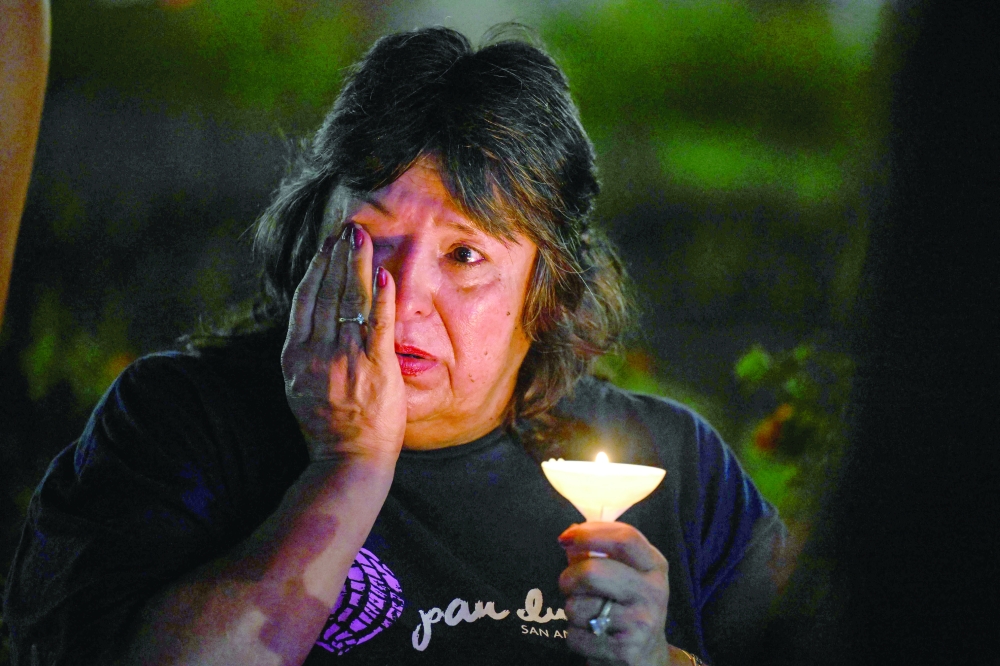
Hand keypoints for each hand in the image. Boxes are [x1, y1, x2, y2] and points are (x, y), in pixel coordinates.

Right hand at [281, 222, 404, 462]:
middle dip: (337, 256)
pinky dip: (380, 297)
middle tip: (348, 229)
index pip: (306, 301)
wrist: (348, 458)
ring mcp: (345, 359)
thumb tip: (312, 319)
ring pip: (350, 301)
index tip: (325, 246)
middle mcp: (316, 353)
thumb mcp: (299, 386)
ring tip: (362, 239)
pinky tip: (383, 275)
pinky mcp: (374, 367)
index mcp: (295, 357)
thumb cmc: (327, 425)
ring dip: (356, 265)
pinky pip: (377, 325)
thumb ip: (304, 352)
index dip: (316, 269)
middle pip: (326, 293)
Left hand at [559, 522, 670, 665]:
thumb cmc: (626, 605)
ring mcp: (642, 623)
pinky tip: (591, 637)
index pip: (625, 538)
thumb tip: (569, 536)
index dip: (590, 534)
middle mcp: (653, 592)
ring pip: (578, 607)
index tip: (566, 538)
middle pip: (593, 572)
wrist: (647, 656)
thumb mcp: (623, 574)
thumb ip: (596, 552)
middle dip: (569, 577)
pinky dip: (574, 636)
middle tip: (567, 584)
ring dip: (572, 610)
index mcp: (654, 565)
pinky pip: (576, 636)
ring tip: (587, 615)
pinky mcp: (626, 651)